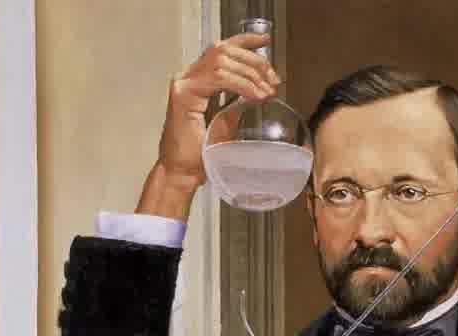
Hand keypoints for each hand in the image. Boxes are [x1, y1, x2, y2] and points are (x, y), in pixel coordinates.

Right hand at [157, 32, 280, 188]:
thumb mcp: (226, 120)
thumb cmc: (202, 152)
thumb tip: (260, 89)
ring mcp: (184, 83)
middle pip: (224, 50)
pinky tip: (254, 95)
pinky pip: (218, 78)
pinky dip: (241, 85)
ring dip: (250, 74)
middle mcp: (188, 76)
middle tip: (274, 80)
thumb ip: (237, 101)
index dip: (246, 41)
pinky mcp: (183, 95)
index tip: (267, 43)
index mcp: (198, 78)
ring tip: (266, 92)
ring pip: (222, 61)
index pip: (222, 49)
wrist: (183, 172)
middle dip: (254, 62)